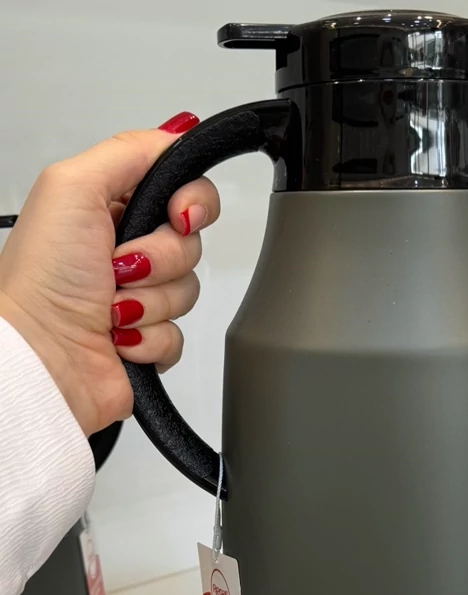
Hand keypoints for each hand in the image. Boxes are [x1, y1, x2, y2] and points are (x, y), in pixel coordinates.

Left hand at [0, 111, 219, 435]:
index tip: (174, 215)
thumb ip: (131, 151)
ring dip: (152, 301)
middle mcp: (127, 248)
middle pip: (191, 243)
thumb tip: (180, 131)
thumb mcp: (73, 186)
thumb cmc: (41, 280)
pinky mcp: (150, 337)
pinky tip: (119, 336)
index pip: (186, 191)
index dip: (192, 204)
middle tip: (120, 266)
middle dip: (162, 258)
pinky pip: (182, 334)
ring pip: (189, 290)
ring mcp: (140, 295)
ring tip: (111, 306)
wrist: (42, 357)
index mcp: (111, 207)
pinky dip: (151, 337)